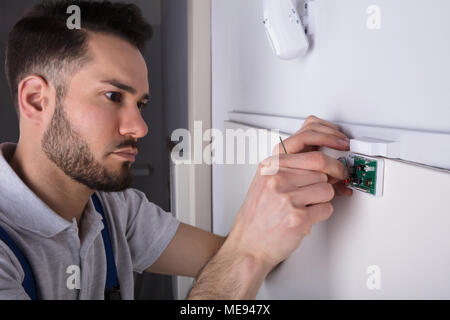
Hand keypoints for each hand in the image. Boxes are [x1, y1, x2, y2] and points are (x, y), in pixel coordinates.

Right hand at [226, 115, 351, 269]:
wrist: (249, 244)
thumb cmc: (258, 215)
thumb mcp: (266, 181)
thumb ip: (290, 165)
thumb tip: (321, 154)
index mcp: (270, 165)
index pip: (305, 138)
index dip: (329, 137)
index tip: (340, 141)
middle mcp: (276, 178)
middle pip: (321, 164)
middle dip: (335, 171)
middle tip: (339, 175)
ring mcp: (287, 197)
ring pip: (326, 187)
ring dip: (323, 197)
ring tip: (307, 204)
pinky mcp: (297, 218)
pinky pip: (326, 208)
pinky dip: (321, 213)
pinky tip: (307, 216)